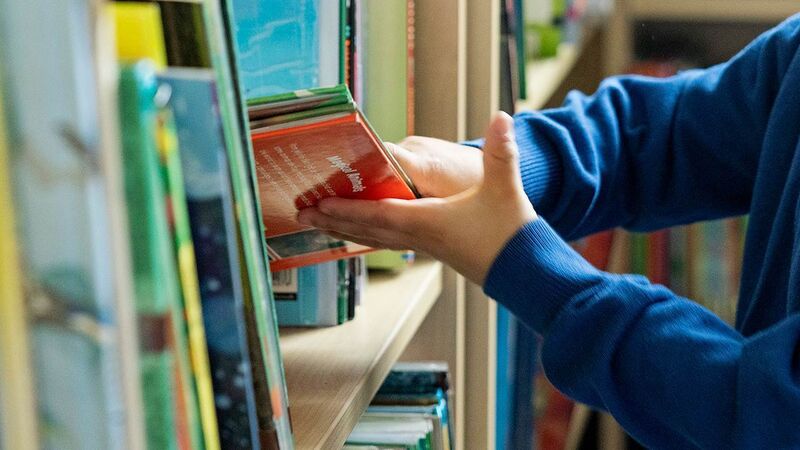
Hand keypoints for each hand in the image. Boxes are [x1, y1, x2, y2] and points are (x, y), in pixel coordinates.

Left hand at [297, 112, 536, 284]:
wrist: (526, 272)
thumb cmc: (512, 234)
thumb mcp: (505, 189)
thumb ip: (503, 153)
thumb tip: (503, 117)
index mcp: (428, 223)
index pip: (378, 215)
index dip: (347, 209)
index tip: (318, 205)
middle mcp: (419, 238)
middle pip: (366, 230)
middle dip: (334, 221)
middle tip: (302, 216)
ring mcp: (424, 247)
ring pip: (374, 239)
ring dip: (345, 230)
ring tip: (318, 225)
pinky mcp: (433, 250)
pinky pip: (388, 241)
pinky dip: (367, 236)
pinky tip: (360, 233)